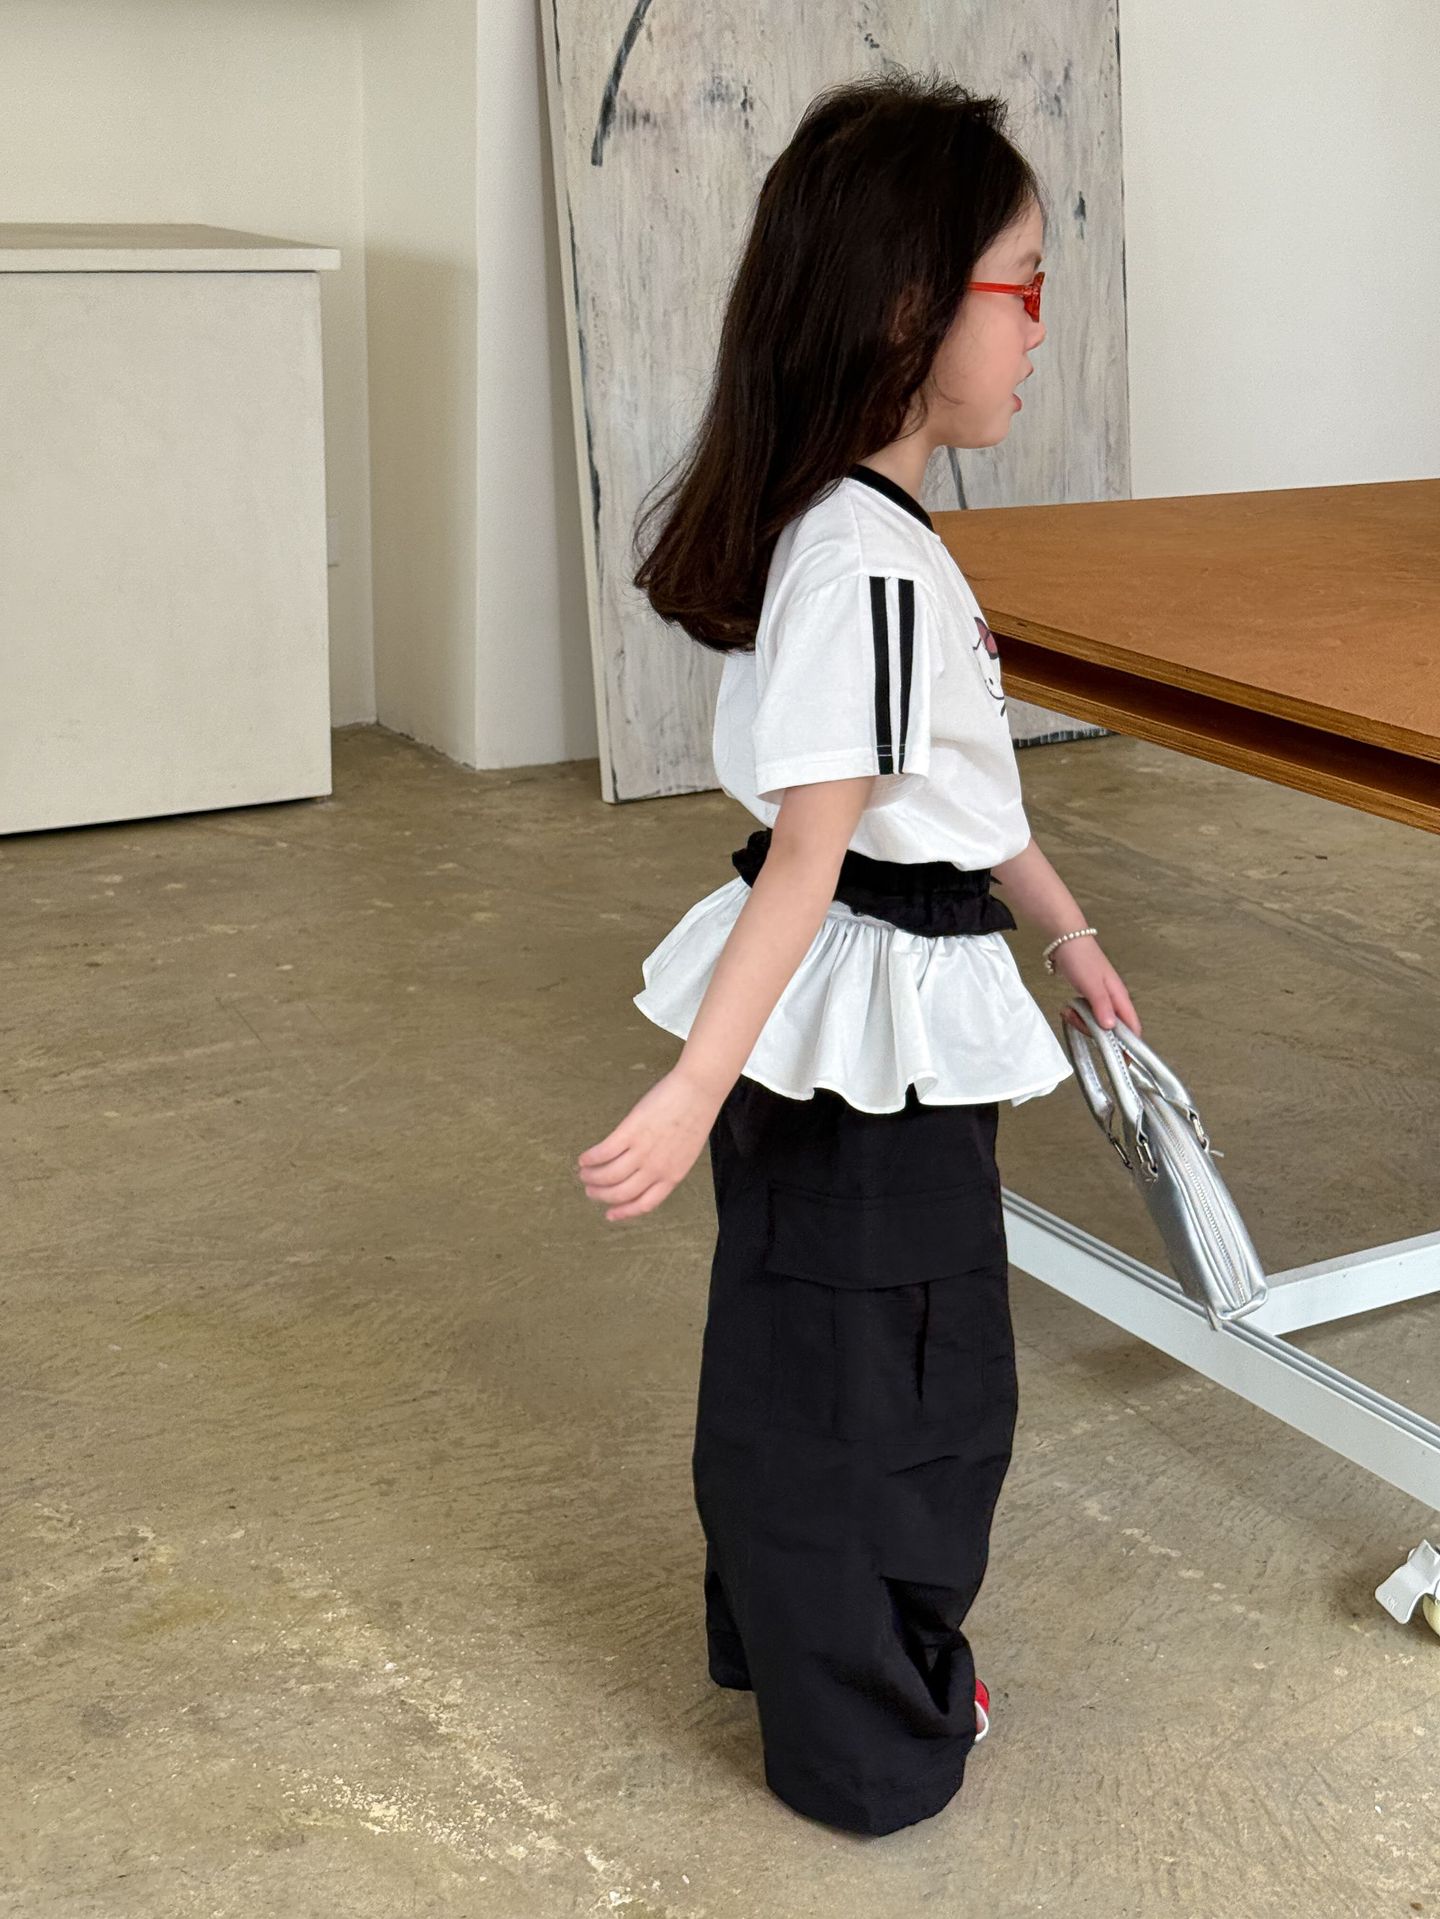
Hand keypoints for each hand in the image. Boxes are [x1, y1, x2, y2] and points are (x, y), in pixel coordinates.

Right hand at [575, 1066, 722, 1221]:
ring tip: (583, 1173)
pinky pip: (604, 1152)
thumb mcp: (686, 1152)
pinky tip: (584, 1158)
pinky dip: (591, 1158)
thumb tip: (645, 1174)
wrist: (699, 1090)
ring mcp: (643, 1151)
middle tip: (590, 1190)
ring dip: (592, 1177)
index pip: (644, 1204)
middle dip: (601, 1195)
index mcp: (672, 1176)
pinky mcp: (631, 1131)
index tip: (608, 1213)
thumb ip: (668, 1166)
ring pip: (609, 1175)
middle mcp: (656, 1169)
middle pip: (621, 1192)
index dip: (623, 1212)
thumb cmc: (695, 1116)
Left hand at [1050, 935, 1141, 1037]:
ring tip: (1069, 1011)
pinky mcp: (1090, 997)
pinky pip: (1087, 1015)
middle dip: (1095, 1032)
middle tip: (1077, 1021)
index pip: (1132, 1028)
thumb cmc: (1082, 959)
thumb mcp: (1092, 984)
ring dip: (1083, 1023)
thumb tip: (1111, 1029)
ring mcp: (1102, 999)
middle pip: (1112, 1030)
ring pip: (1098, 1023)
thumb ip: (1102, 1006)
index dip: (1130, 1046)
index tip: (1122, 1062)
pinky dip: (1077, 1016)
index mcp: (1120, 998)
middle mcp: (1114, 1001)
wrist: (1066, 940)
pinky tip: (1068, 1008)